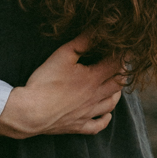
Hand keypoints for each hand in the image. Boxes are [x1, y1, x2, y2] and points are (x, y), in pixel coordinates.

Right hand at [0, 33, 124, 138]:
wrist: (31, 112)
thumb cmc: (46, 82)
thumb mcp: (63, 55)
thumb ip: (83, 42)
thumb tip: (98, 31)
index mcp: (93, 78)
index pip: (116, 64)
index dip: (123, 55)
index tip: (125, 49)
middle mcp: (95, 96)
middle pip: (118, 84)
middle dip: (123, 72)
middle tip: (122, 64)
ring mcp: (88, 113)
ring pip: (111, 104)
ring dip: (117, 93)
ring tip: (117, 85)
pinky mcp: (78, 126)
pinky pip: (97, 126)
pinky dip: (105, 120)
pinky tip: (107, 115)